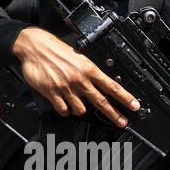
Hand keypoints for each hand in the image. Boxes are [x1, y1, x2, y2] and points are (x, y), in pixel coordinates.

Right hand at [12, 27, 139, 126]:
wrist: (35, 47)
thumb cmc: (55, 50)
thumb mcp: (78, 57)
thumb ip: (88, 72)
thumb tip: (98, 84)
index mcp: (88, 69)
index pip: (112, 86)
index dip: (125, 98)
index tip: (134, 106)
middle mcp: (79, 80)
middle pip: (101, 102)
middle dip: (114, 114)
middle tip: (122, 121)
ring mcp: (66, 88)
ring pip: (80, 110)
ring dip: (79, 109)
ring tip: (75, 102)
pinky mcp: (52, 93)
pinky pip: (63, 110)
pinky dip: (65, 110)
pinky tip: (63, 104)